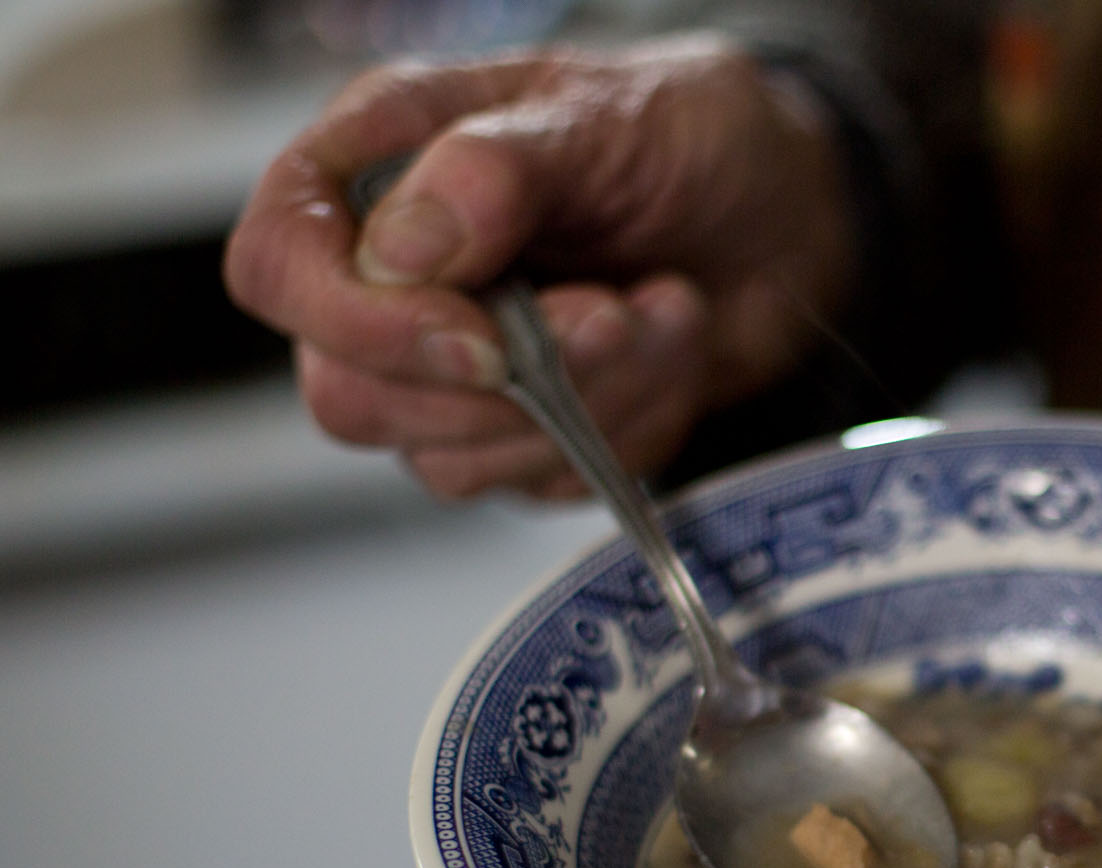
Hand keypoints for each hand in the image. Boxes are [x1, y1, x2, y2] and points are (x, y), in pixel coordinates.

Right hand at [223, 36, 854, 498]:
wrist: (791, 208)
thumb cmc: (686, 134)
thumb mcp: (604, 115)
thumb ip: (496, 170)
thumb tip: (399, 249)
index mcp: (379, 169)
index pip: (277, 268)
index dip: (360, 322)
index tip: (483, 334)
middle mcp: (399, 278)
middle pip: (350, 396)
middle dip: (503, 384)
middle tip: (615, 314)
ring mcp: (457, 370)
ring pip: (452, 461)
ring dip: (589, 399)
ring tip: (665, 310)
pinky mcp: (528, 435)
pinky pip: (544, 484)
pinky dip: (629, 429)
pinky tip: (671, 349)